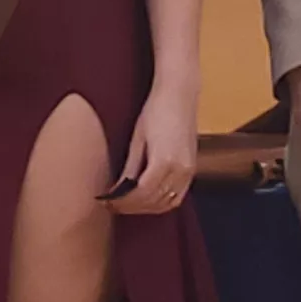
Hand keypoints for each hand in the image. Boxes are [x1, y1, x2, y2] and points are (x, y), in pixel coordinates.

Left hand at [104, 83, 199, 214]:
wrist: (179, 94)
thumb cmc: (156, 111)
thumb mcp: (137, 140)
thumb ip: (130, 169)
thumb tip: (118, 191)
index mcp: (164, 161)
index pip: (141, 194)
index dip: (123, 202)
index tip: (108, 203)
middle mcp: (180, 170)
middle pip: (154, 201)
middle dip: (132, 207)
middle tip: (113, 205)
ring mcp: (189, 171)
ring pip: (167, 203)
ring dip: (146, 208)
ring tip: (127, 204)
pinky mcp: (192, 169)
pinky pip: (177, 196)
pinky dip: (162, 203)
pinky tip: (147, 200)